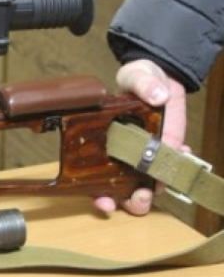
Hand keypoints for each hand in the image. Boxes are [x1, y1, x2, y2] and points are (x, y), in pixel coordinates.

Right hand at [94, 59, 187, 214]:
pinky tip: (181, 157)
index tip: (104, 201)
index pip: (93, 175)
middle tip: (137, 199)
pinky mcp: (166, 150)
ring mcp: (146, 154)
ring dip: (152, 192)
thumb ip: (143, 83)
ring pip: (144, 185)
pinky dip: (176, 169)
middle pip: (120, 189)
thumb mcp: (137, 75)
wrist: (162, 77)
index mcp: (106, 140)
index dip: (97, 192)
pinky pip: (170, 167)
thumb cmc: (139, 78)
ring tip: (158, 186)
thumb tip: (157, 95)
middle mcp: (123, 153)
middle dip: (128, 201)